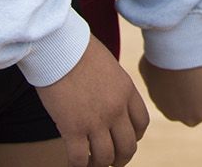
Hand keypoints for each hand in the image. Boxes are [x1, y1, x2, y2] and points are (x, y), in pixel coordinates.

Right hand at [35, 36, 149, 165]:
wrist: (59, 46)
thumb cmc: (79, 50)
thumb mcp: (109, 67)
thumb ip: (113, 87)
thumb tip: (108, 99)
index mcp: (127, 91)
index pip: (141, 124)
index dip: (135, 137)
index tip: (125, 140)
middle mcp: (116, 109)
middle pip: (128, 146)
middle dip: (121, 158)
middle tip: (112, 162)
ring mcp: (96, 121)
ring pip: (106, 157)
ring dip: (100, 165)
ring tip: (91, 165)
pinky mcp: (72, 128)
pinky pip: (80, 159)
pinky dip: (78, 166)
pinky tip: (74, 163)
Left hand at [138, 54, 201, 127]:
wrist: (180, 46)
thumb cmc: (162, 50)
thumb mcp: (148, 66)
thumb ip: (151, 77)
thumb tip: (153, 76)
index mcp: (168, 109)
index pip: (184, 106)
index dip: (190, 88)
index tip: (192, 70)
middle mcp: (185, 116)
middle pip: (201, 110)